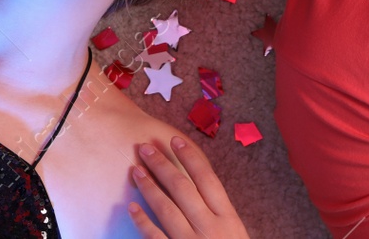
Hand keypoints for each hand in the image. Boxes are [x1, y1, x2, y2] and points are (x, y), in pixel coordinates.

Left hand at [127, 136, 250, 238]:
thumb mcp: (236, 236)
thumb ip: (220, 216)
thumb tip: (201, 189)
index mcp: (230, 220)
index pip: (208, 179)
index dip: (190, 157)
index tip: (174, 139)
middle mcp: (211, 229)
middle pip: (183, 188)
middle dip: (162, 165)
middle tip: (144, 148)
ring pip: (167, 208)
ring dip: (149, 187)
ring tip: (135, 170)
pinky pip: (155, 238)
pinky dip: (142, 222)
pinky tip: (132, 208)